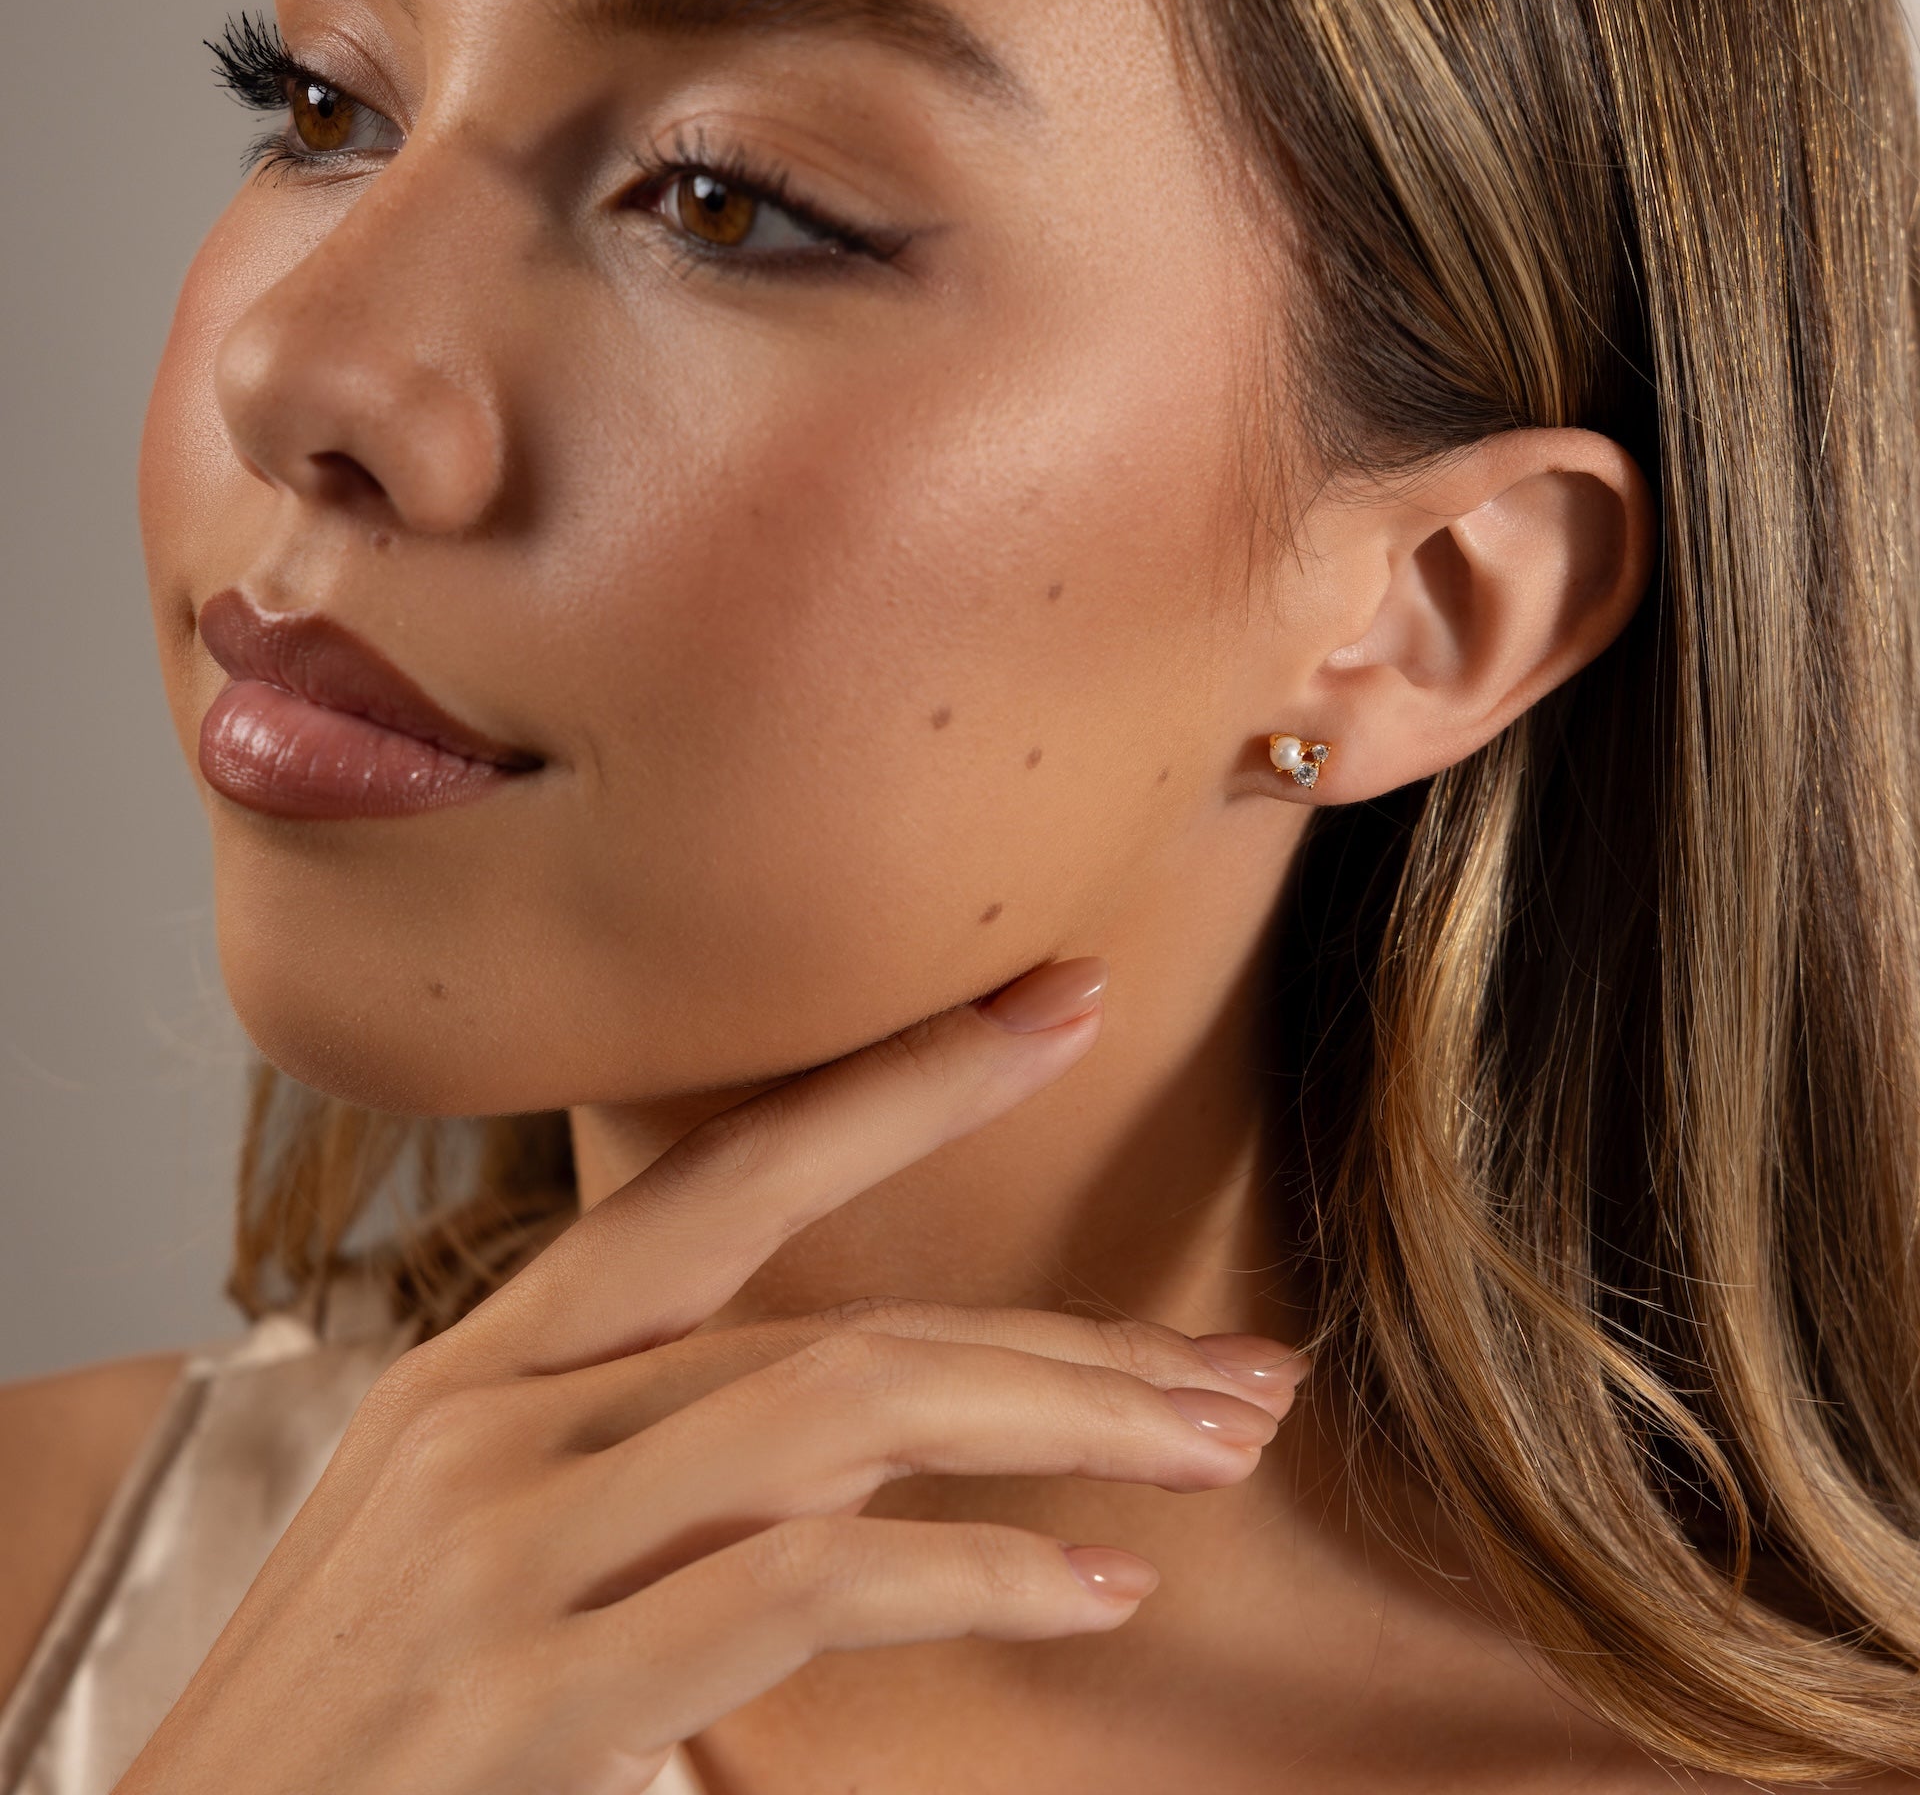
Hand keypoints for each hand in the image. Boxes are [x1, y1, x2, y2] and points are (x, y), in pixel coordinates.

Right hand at [118, 960, 1304, 1794]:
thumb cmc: (352, 1709)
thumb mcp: (479, 1528)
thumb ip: (653, 1449)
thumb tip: (880, 1436)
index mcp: (491, 1361)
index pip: (726, 1174)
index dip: (905, 1083)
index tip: (1065, 1004)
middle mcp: (497, 1415)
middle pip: (834, 1316)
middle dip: (1060, 1335)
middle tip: (1239, 1361)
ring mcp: (506, 1544)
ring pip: (838, 1411)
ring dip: (1056, 1422)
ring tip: (1215, 1445)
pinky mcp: (529, 1691)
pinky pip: (798, 1584)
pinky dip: (968, 1576)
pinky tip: (1093, 1584)